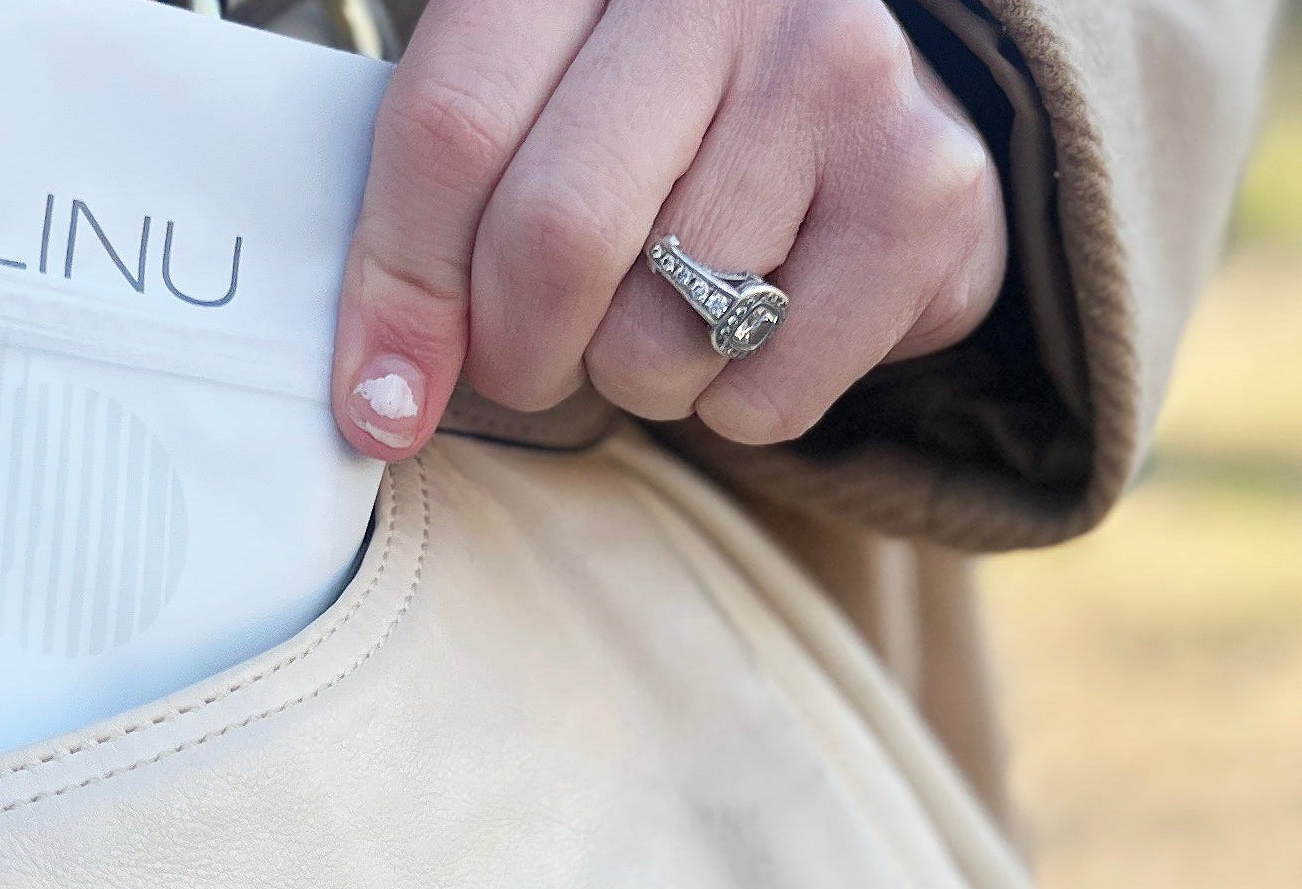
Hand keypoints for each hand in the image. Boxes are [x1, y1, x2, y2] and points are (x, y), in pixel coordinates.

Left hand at [329, 0, 1007, 458]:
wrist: (870, 100)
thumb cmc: (667, 112)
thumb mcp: (539, 102)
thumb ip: (444, 206)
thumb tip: (378, 400)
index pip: (452, 126)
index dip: (398, 287)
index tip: (377, 399)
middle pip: (556, 235)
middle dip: (519, 350)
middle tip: (530, 358)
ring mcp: (838, 71)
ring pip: (658, 332)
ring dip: (632, 373)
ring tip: (670, 304)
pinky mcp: (923, 187)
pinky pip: (764, 391)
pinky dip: (734, 405)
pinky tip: (760, 317)